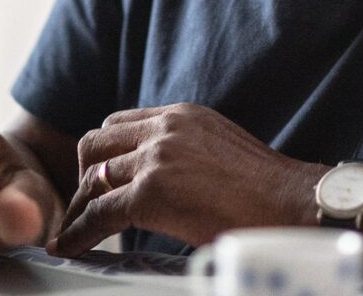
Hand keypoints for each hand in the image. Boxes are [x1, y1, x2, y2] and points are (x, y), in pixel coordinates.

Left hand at [50, 103, 321, 256]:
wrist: (292, 202)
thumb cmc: (268, 189)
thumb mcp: (221, 148)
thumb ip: (189, 152)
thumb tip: (172, 177)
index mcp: (182, 115)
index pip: (121, 124)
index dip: (105, 154)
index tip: (99, 178)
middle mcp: (164, 128)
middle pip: (97, 142)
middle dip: (84, 174)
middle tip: (84, 204)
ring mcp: (156, 158)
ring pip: (93, 177)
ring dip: (79, 206)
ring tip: (73, 230)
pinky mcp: (151, 193)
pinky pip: (99, 214)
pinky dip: (79, 232)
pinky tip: (70, 247)